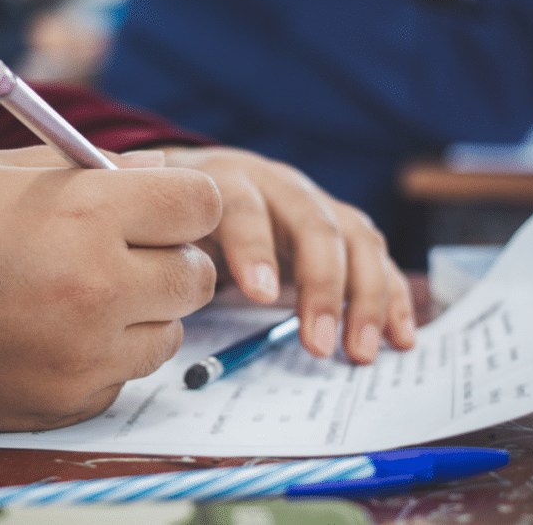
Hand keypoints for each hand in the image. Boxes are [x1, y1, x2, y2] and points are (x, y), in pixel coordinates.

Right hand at [0, 147, 220, 431]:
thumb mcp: (1, 169)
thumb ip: (96, 169)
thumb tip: (161, 171)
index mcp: (85, 214)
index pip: (201, 205)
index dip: (188, 202)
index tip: (166, 207)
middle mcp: (97, 289)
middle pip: (197, 277)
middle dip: (172, 259)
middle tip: (127, 252)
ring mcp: (82, 355)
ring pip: (168, 334)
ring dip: (144, 313)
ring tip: (84, 296)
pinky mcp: (63, 403)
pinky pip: (122, 377)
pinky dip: (105, 357)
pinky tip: (52, 335)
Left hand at [163, 147, 415, 363]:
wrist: (205, 178)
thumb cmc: (177, 210)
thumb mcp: (152, 209)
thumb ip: (142, 219)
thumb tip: (132, 233)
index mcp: (227, 180)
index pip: (244, 207)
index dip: (254, 247)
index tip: (260, 295)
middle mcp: (280, 185)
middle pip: (315, 224)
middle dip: (323, 286)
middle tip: (318, 344)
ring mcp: (317, 205)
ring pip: (356, 240)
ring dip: (366, 297)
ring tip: (358, 353)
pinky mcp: (342, 229)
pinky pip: (377, 259)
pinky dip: (393, 297)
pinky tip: (400, 338)